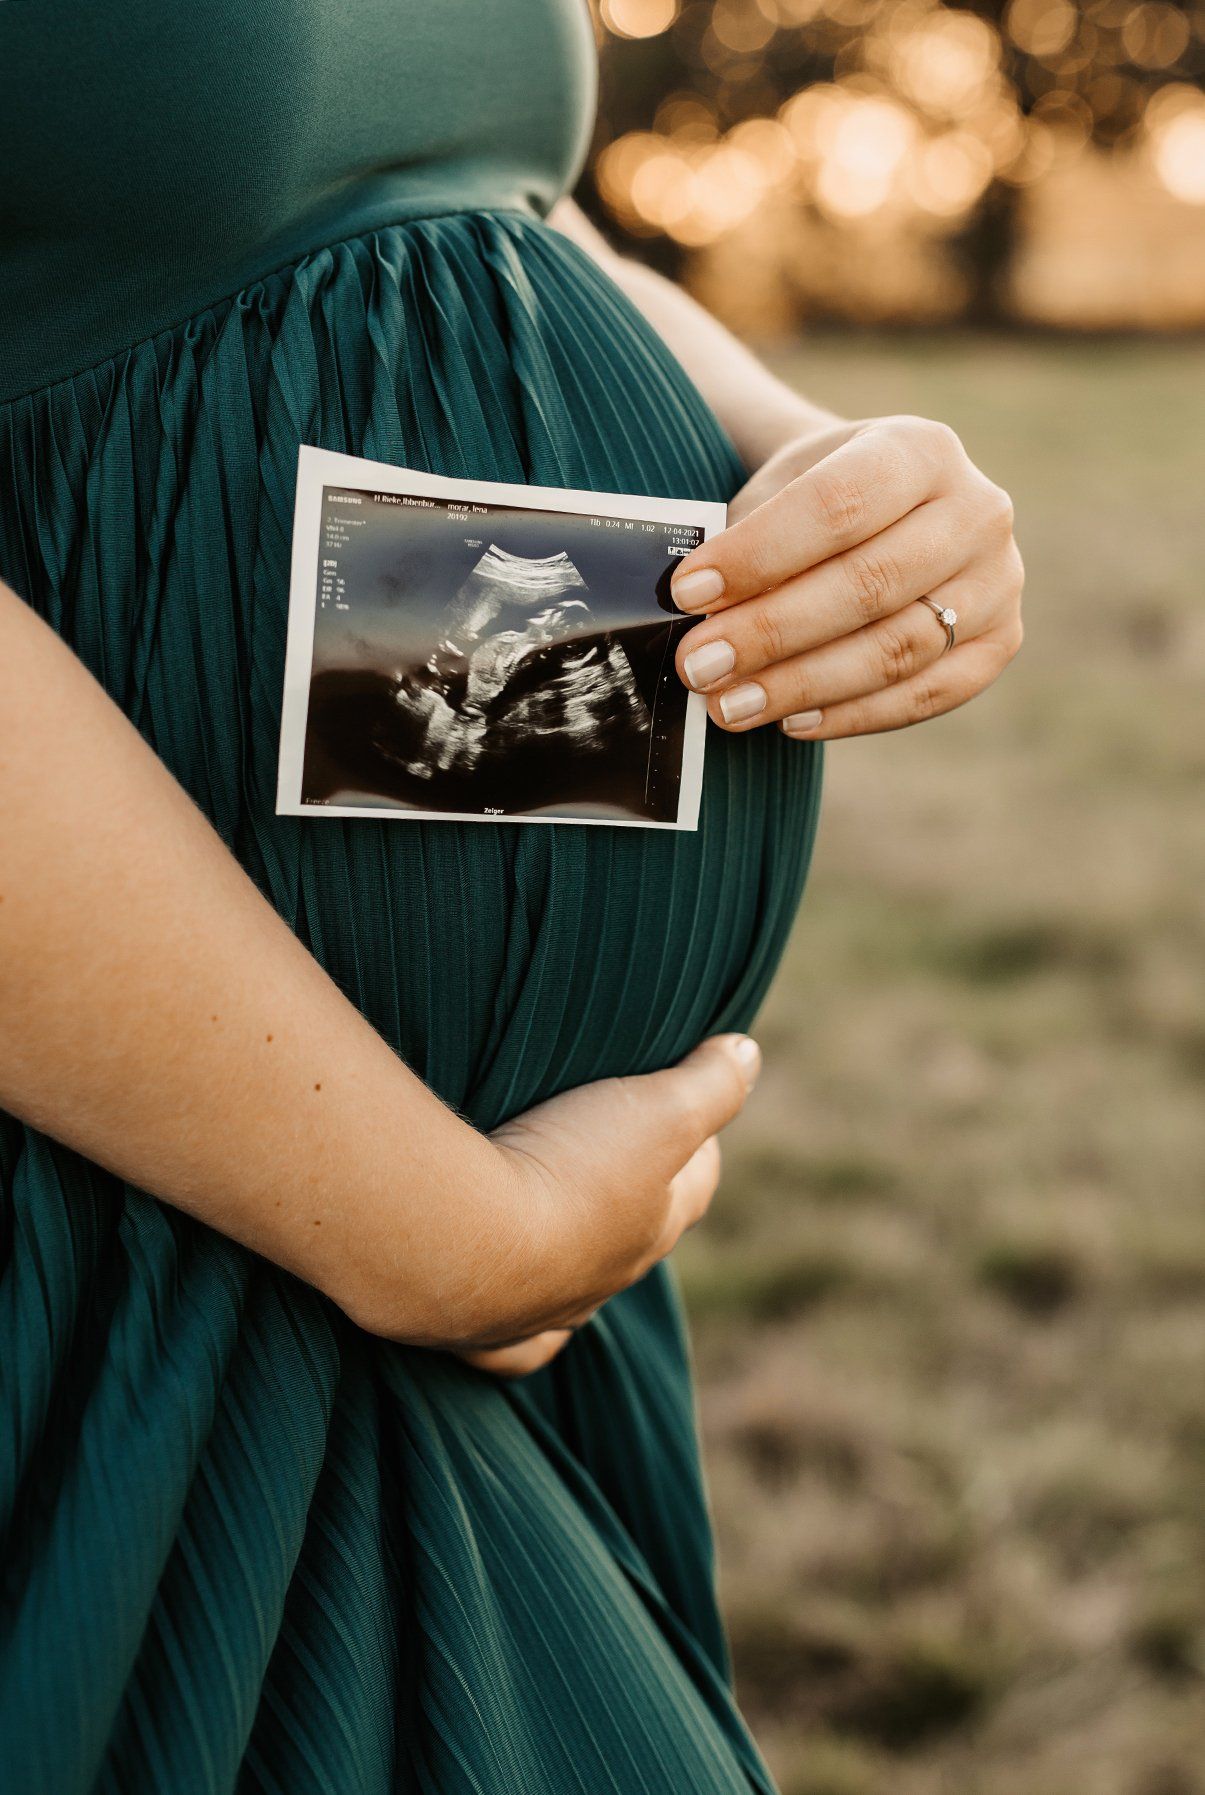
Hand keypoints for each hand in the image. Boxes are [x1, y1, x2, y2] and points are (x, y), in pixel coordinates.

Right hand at [345, 1034, 759, 1375]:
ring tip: (563, 1227)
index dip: (698, 1143)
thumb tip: (748, 1053)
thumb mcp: (658, 1109)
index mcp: (653, 1228)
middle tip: (623, 1156)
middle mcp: (606, 1279)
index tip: (691, 1103)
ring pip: (579, 1296)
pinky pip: (517, 1349)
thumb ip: (710, 1082)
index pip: (694, 1185)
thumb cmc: (566, 1169)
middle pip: (638, 1239)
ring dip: (579, 1260)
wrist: (463, 1239)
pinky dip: (525, 1335)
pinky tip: (518, 1317)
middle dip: (640, 1200)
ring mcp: (544, 1313)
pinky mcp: (483, 1336)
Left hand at [671, 415, 1023, 738]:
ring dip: (803, 685)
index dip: (759, 554)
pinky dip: (852, 715)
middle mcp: (977, 510)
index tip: (689, 592)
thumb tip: (700, 617)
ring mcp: (999, 580)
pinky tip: (789, 722)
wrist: (884, 509)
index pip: (837, 505)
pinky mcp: (1001, 642)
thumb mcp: (780, 492)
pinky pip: (925, 695)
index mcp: (920, 449)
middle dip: (771, 632)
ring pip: (898, 649)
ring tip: (729, 705)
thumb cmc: (816, 504)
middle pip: (869, 584)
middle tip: (698, 665)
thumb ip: (747, 543)